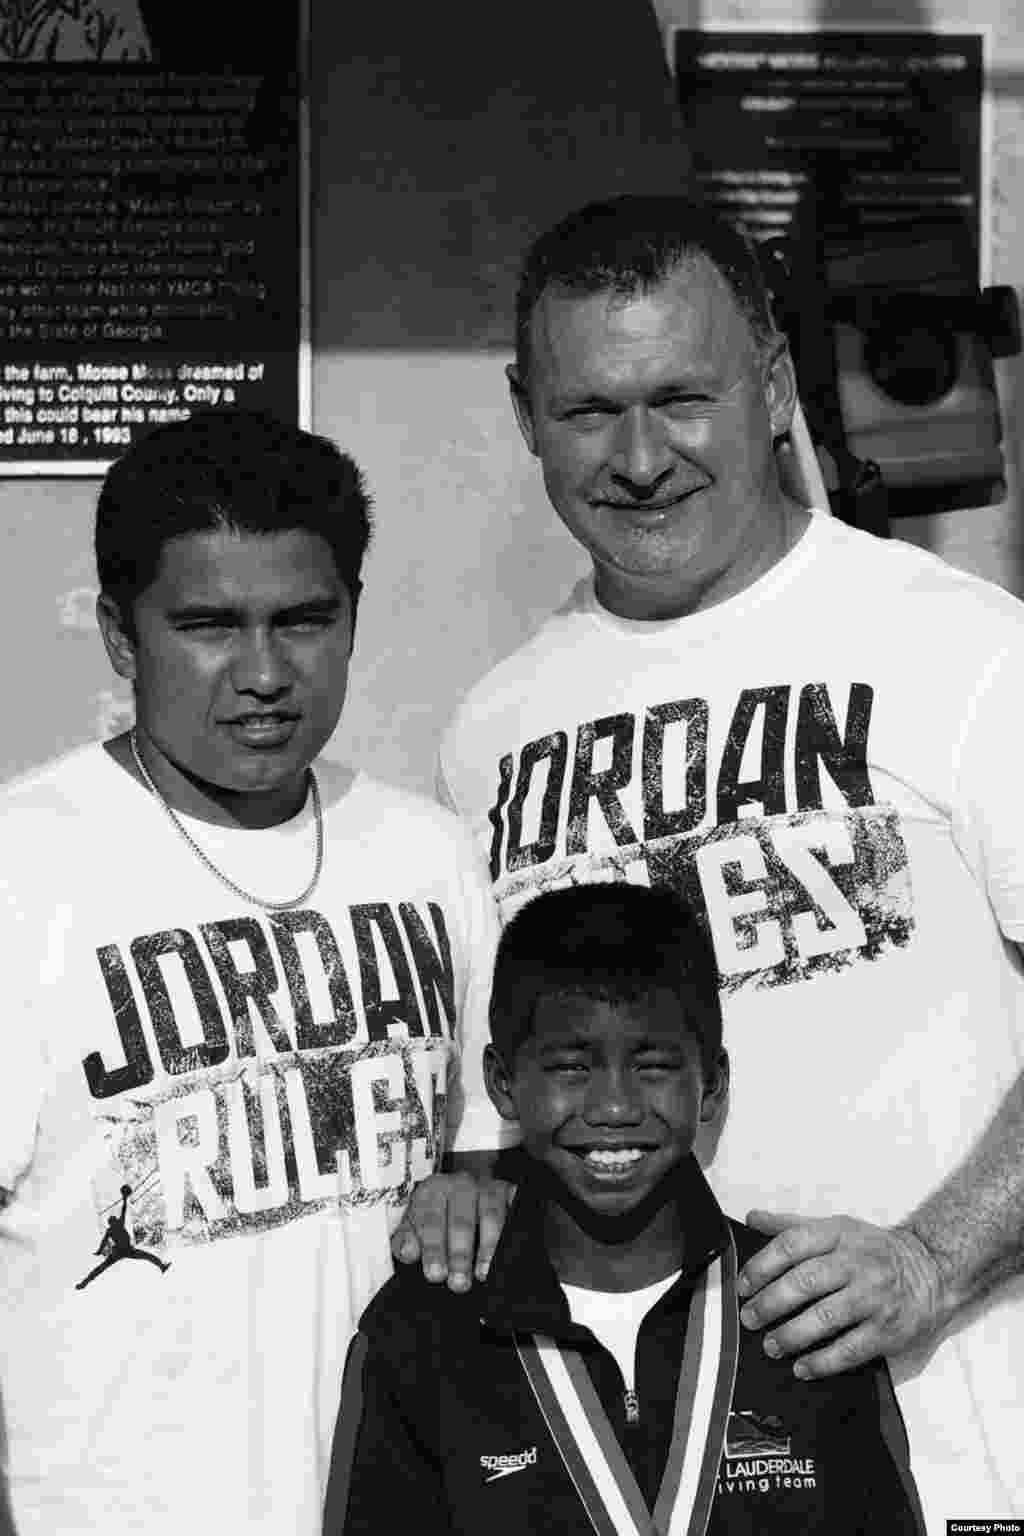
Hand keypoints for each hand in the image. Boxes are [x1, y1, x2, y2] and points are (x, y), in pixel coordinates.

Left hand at [390, 1172, 513, 1291]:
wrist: (459, 1194)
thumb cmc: (435, 1216)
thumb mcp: (413, 1226)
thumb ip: (405, 1240)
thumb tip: (408, 1251)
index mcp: (432, 1191)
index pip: (431, 1219)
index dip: (433, 1249)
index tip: (435, 1274)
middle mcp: (460, 1185)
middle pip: (461, 1220)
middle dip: (459, 1255)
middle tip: (458, 1282)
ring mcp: (487, 1187)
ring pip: (490, 1216)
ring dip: (487, 1248)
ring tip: (482, 1274)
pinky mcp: (509, 1192)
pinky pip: (513, 1210)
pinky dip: (511, 1233)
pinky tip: (507, 1253)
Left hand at [736, 1211, 943, 1377]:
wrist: (931, 1270)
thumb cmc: (874, 1250)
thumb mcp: (837, 1228)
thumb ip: (793, 1225)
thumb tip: (752, 1218)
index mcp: (839, 1234)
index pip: (792, 1244)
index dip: (762, 1265)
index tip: (742, 1285)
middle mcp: (856, 1263)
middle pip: (805, 1282)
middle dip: (770, 1303)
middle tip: (748, 1318)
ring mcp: (874, 1298)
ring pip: (825, 1318)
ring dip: (791, 1335)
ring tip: (770, 1345)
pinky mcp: (887, 1330)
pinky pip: (849, 1349)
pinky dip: (822, 1361)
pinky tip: (801, 1367)